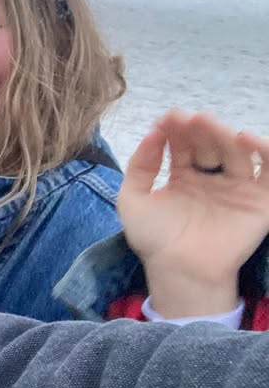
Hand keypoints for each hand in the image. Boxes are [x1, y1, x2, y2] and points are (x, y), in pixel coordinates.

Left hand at [117, 110, 268, 318]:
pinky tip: (245, 138)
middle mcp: (211, 179)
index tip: (167, 118)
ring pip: (235, 152)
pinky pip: (268, 171)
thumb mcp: (133, 198)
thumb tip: (153, 132)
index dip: (175, 129)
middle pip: (209, 144)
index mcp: (184, 176)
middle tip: (186, 118)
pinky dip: (264, 151)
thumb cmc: (154, 239)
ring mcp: (235, 188)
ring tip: (206, 122)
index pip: (183, 144)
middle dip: (197, 129)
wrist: (178, 270)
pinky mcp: (259, 200)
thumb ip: (140, 165)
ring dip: (222, 133)